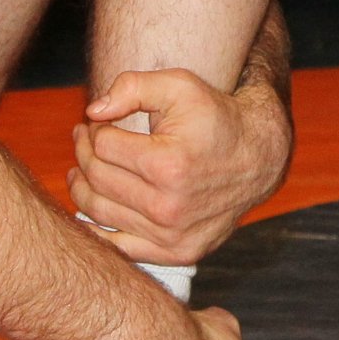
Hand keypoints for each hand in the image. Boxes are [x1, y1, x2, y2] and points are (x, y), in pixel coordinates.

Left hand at [71, 68, 292, 264]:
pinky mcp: (178, 253)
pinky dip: (96, 226)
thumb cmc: (213, 116)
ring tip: (81, 167)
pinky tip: (93, 201)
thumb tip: (92, 111)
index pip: (103, 146)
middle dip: (82, 152)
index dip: (93, 129)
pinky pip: (119, 247)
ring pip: (100, 212)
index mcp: (168, 165)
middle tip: (83, 137)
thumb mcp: (178, 85)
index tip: (96, 122)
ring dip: (81, 186)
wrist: (257, 158)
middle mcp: (170, 207)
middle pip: (98, 178)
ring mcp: (173, 236)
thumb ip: (131, 87)